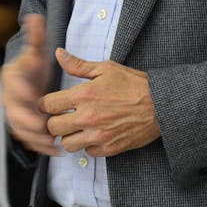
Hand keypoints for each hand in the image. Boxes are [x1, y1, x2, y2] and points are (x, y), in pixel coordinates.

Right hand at [1, 14, 57, 155]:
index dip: (21, 89)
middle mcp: (8, 97)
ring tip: (52, 142)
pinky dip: (39, 146)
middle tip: (43, 125)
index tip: (32, 94)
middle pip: (12, 111)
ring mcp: (13, 114)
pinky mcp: (22, 127)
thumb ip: (36, 36)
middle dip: (27, 119)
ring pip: (19, 129)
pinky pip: (27, 139)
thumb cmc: (34, 66)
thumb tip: (35, 16)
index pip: (12, 83)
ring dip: (34, 137)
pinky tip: (55, 150)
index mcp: (11, 77)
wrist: (28, 82)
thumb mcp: (36, 51)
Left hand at [41, 50, 158, 157]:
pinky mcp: (110, 148)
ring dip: (69, 136)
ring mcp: (98, 135)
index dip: (45, 105)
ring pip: (67, 144)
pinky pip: (88, 153)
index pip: (48, 105)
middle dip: (54, 122)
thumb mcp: (106, 68)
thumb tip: (59, 54)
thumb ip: (78, 65)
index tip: (50, 105)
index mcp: (84, 95)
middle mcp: (88, 117)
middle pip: (53, 128)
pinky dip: (88, 145)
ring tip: (77, 128)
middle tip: (62, 117)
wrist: (160, 105)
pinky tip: (94, 135)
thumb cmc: (134, 84)